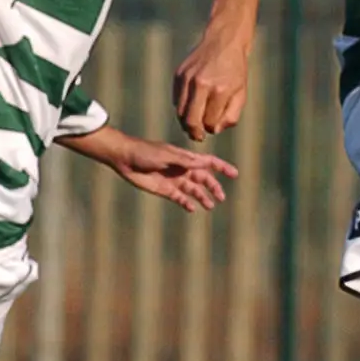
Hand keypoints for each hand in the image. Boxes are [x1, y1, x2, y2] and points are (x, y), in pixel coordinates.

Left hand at [113, 139, 237, 211]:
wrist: (125, 158)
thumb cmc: (146, 152)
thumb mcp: (167, 155)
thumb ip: (185, 161)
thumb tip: (205, 164)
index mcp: (186, 158)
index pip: (209, 162)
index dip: (222, 168)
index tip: (234, 174)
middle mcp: (183, 169)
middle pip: (204, 179)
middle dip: (214, 187)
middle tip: (221, 197)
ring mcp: (175, 180)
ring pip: (194, 190)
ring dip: (202, 197)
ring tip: (210, 206)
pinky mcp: (165, 190)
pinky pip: (180, 198)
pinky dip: (187, 203)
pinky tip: (192, 209)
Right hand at [174, 21, 251, 140]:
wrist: (224, 43)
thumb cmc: (235, 71)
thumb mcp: (241, 94)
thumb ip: (231, 116)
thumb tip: (214, 130)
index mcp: (219, 90)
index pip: (209, 123)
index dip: (211, 129)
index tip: (212, 128)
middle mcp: (200, 84)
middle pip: (190, 120)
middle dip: (194, 133)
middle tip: (197, 136)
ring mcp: (187, 79)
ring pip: (180, 111)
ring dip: (186, 121)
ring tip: (193, 124)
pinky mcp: (178, 74)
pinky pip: (176, 99)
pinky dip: (182, 106)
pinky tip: (191, 106)